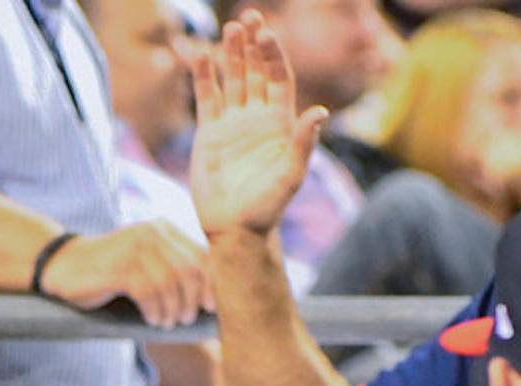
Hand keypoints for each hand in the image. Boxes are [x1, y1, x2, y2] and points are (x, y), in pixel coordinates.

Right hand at [39, 220, 212, 327]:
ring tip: (166, 323)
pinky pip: (148, 291)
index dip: (210, 284)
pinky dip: (154, 310)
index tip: (210, 307)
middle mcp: (152, 233)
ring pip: (169, 282)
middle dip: (192, 299)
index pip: (201, 255)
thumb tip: (203, 297)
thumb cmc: (106, 271)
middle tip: (185, 320)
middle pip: (189, 269)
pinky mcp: (119, 267)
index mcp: (163, 229)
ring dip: (172, 308)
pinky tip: (150, 320)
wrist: (62, 266)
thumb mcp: (142, 261)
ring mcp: (135, 248)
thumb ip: (168, 266)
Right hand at [189, 12, 328, 239]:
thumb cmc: (267, 207)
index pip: (277, 78)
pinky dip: (203, 78)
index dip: (273, 56)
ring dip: (230, 55)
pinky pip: (207, 99)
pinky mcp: (209, 135)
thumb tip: (320, 111)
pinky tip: (200, 57)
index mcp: (280, 122)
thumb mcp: (291, 175)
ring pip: (232, 80)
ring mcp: (232, 124)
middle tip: (248, 18)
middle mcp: (257, 117)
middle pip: (255, 72)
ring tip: (229, 29)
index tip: (266, 34)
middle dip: (252, 46)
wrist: (234, 228)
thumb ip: (304, 143)